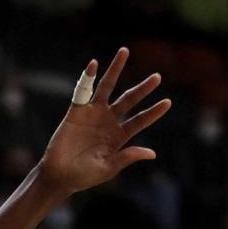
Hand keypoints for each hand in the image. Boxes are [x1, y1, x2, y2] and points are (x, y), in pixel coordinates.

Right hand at [37, 48, 171, 195]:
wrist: (59, 176)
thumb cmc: (84, 176)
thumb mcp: (109, 168)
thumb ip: (128, 157)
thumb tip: (152, 153)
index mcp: (119, 137)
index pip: (140, 121)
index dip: (153, 112)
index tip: (168, 102)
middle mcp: (109, 121)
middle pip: (129, 100)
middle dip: (143, 89)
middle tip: (157, 77)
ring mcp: (93, 114)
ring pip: (107, 87)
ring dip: (116, 70)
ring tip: (125, 52)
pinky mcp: (76, 111)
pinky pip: (83, 91)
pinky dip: (88, 77)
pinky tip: (94, 64)